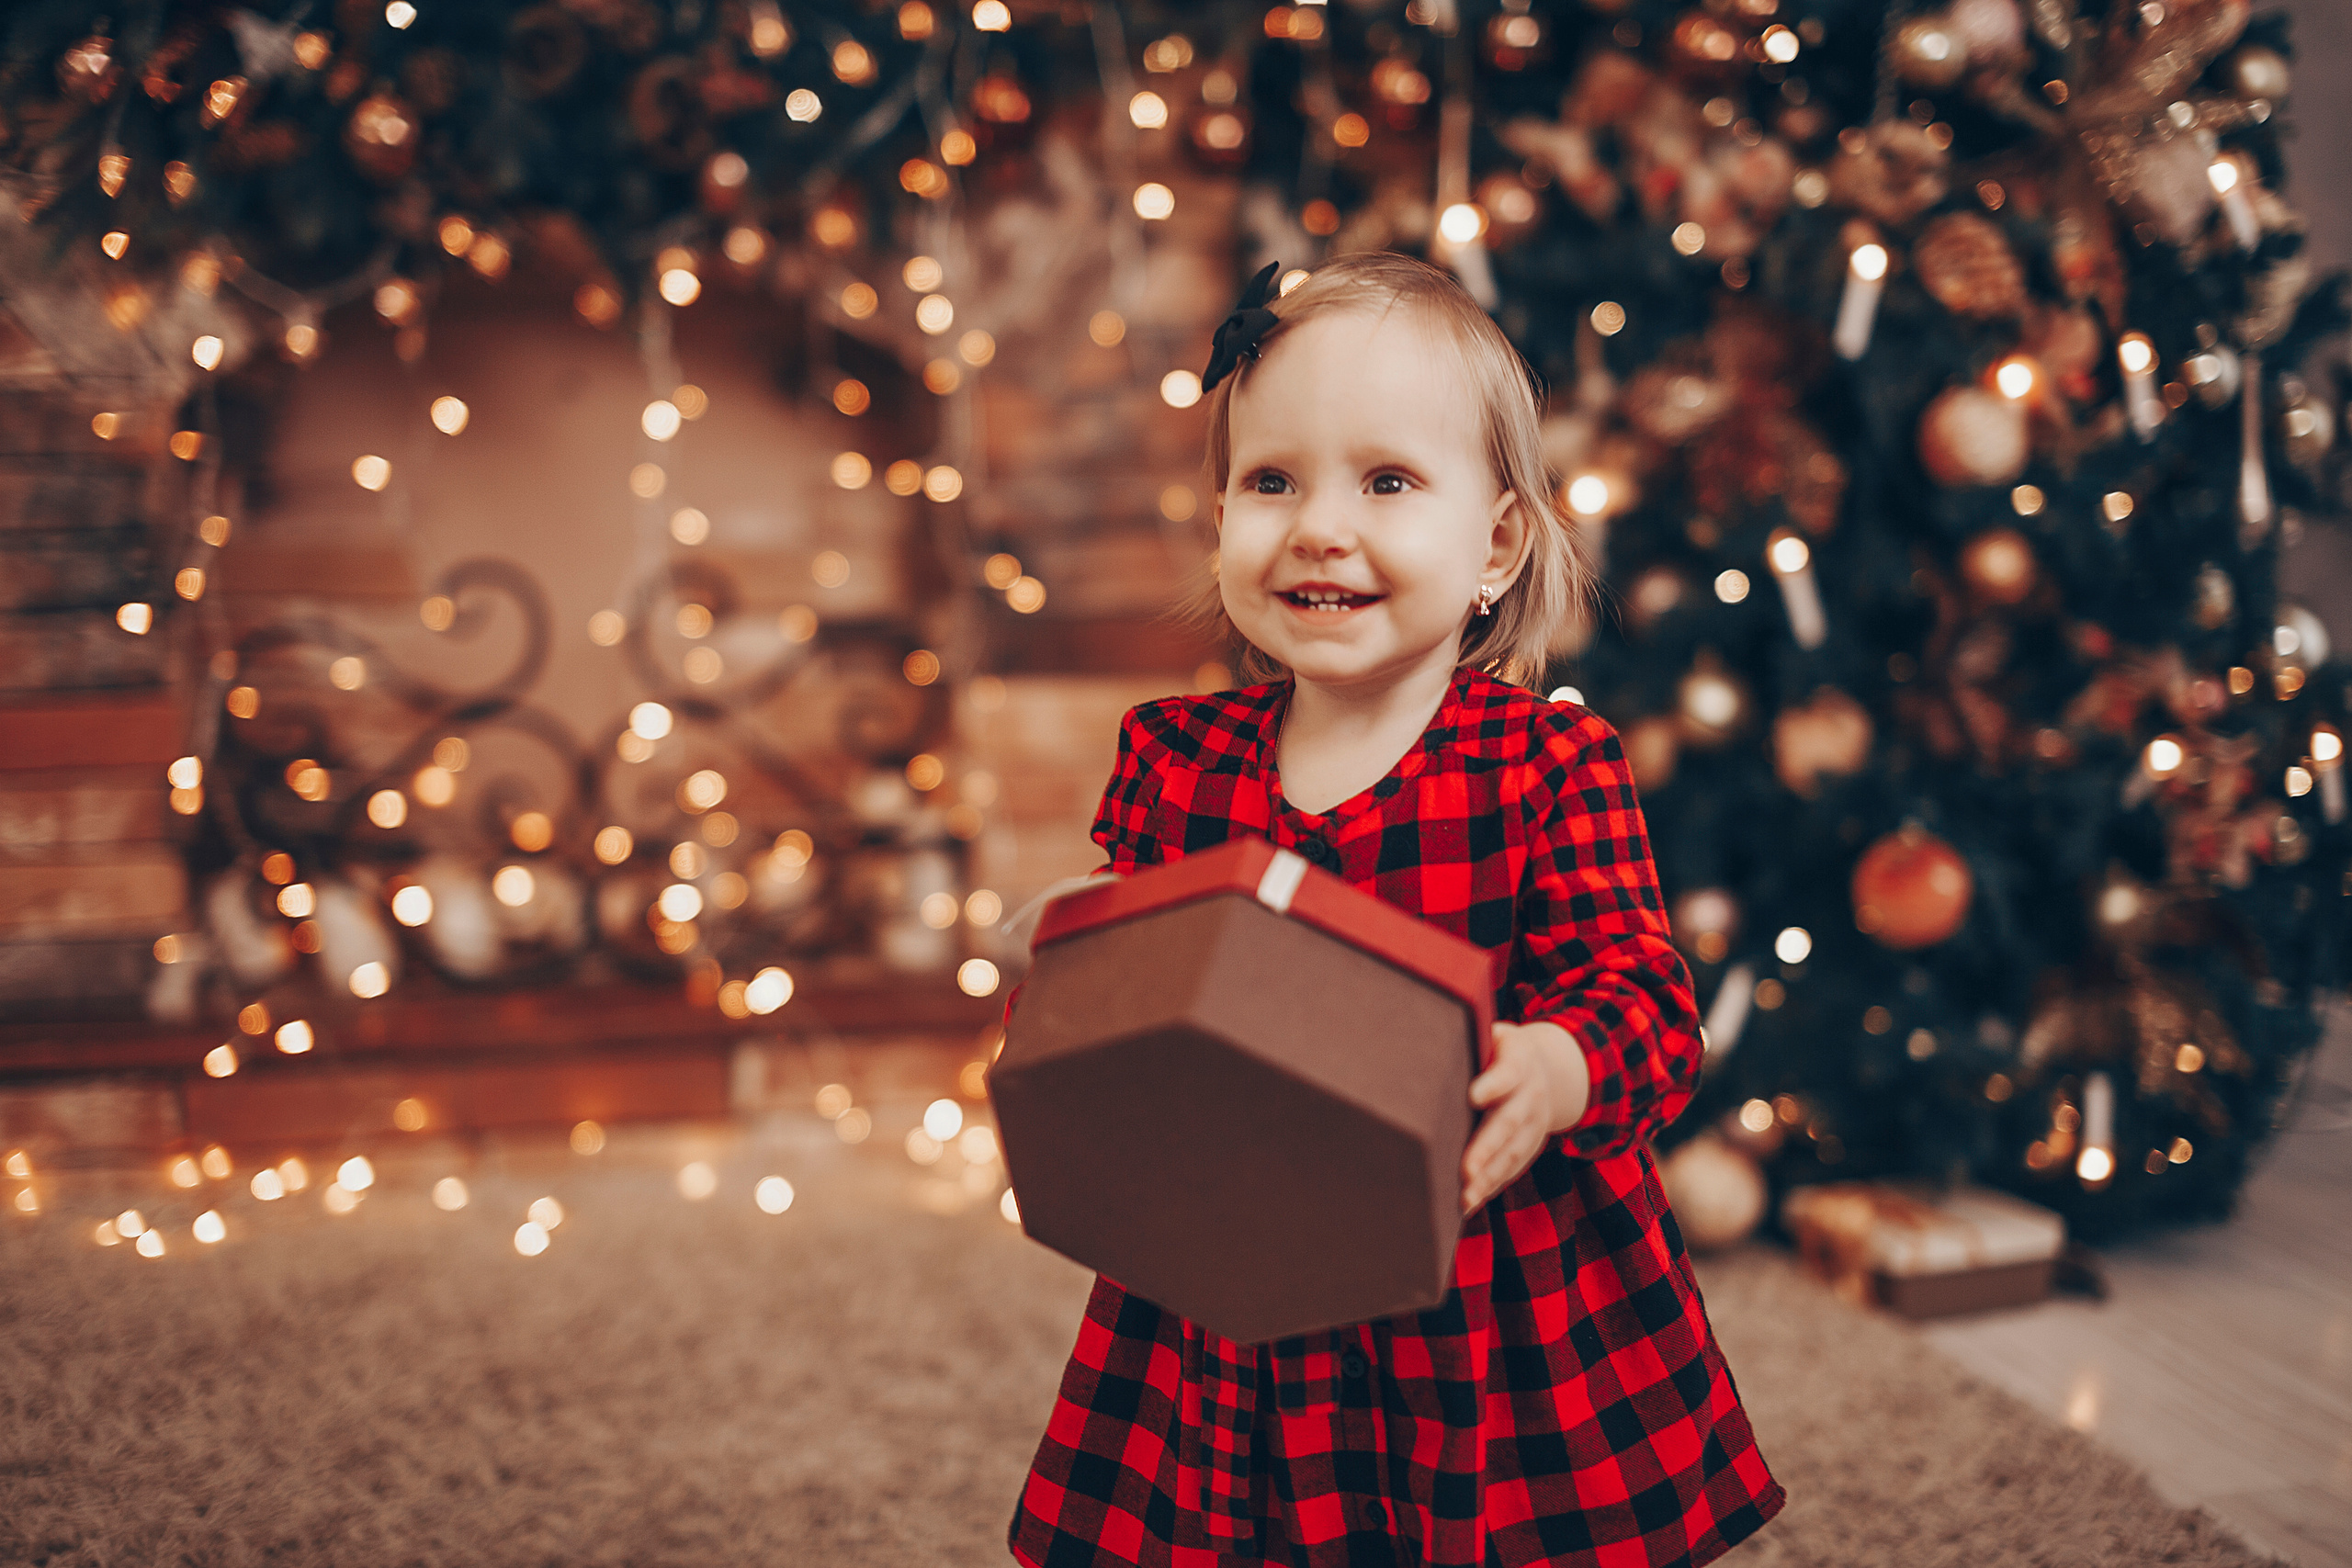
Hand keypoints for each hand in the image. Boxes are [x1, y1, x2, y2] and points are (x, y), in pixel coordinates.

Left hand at [1461, 1021, 1589, 1213]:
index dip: (1492, 1084)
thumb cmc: (1505, 1049)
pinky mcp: (1530, 1145)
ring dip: (1489, 1178)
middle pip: (1508, 1124)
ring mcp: (1534, 1124)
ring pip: (1513, 1154)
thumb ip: (1476, 1032)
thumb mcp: (1499, 1033)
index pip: (1507, 1073)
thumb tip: (1436, 1019)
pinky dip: (1492, 1186)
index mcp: (1519, 1062)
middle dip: (1487, 1148)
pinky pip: (1513, 1168)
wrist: (1553, 1070)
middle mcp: (1530, 1096)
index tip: (1472, 1096)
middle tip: (1465, 1170)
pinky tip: (1469, 1204)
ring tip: (1465, 1198)